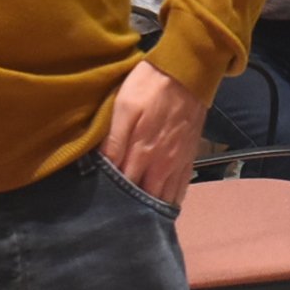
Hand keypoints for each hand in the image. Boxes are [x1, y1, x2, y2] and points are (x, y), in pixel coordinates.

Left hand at [100, 58, 198, 204]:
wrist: (188, 72)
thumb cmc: (150, 86)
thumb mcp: (124, 107)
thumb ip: (113, 140)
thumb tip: (101, 169)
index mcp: (142, 153)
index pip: (124, 189)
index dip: (111, 198)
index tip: (100, 203)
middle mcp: (161, 166)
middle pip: (145, 200)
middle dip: (130, 209)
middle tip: (115, 214)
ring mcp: (177, 163)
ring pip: (164, 199)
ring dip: (151, 210)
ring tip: (137, 217)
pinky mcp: (189, 158)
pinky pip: (181, 190)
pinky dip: (171, 201)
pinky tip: (162, 206)